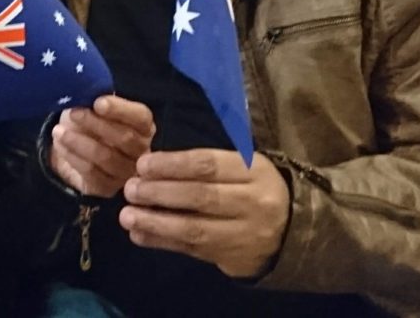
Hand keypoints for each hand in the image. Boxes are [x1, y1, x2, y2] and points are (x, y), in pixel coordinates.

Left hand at [49, 95, 154, 196]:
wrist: (77, 148)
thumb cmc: (92, 122)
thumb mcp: (97, 106)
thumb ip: (99, 100)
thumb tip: (88, 94)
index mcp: (144, 126)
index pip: (140, 117)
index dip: (120, 109)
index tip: (98, 102)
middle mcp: (142, 151)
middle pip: (124, 138)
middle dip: (95, 124)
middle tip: (74, 113)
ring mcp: (126, 173)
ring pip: (105, 157)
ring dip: (79, 142)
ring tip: (59, 130)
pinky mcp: (108, 188)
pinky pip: (91, 172)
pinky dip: (72, 156)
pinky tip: (60, 144)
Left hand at [120, 149, 288, 277]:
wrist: (292, 229)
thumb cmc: (254, 186)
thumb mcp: (243, 164)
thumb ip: (204, 162)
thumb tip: (152, 160)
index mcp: (253, 170)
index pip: (207, 165)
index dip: (172, 165)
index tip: (142, 164)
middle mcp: (252, 202)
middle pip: (200, 197)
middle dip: (160, 193)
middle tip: (130, 189)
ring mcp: (243, 234)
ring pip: (195, 229)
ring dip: (156, 223)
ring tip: (127, 216)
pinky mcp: (232, 258)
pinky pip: (192, 250)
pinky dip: (162, 242)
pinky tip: (139, 235)